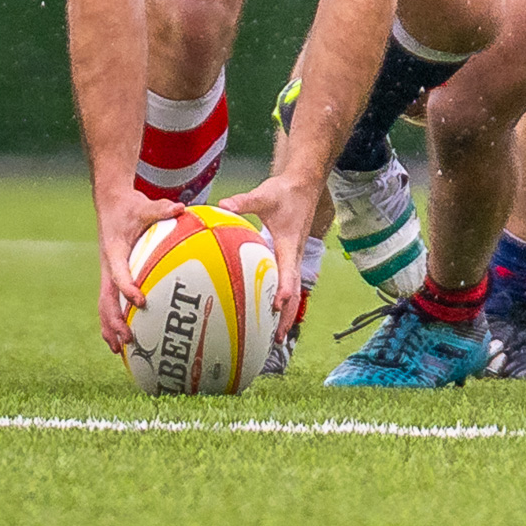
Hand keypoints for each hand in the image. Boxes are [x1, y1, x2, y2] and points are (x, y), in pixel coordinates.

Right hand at [96, 188, 185, 352]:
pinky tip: (122, 339)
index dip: (127, 289)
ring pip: (104, 306)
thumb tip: (181, 207)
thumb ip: (161, 209)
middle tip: (128, 339)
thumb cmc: (130, 207)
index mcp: (114, 252)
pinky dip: (112, 321)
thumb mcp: (144, 206)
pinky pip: (109, 302)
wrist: (110, 204)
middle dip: (115, 321)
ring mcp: (107, 274)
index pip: (118, 274)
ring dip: (110, 327)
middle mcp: (107, 267)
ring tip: (119, 350)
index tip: (140, 302)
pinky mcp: (110, 277)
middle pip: (106, 300)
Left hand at [220, 172, 317, 338]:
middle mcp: (294, 256)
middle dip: (287, 315)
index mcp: (289, 244)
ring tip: (275, 337)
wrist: (303, 186)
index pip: (289, 271)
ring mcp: (293, 258)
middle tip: (277, 339)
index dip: (284, 289)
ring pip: (294, 290)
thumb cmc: (284, 192)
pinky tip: (268, 312)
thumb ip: (243, 202)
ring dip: (287, 313)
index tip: (276, 305)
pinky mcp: (289, 258)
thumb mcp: (264, 195)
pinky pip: (288, 283)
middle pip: (295, 291)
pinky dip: (283, 301)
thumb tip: (222, 206)